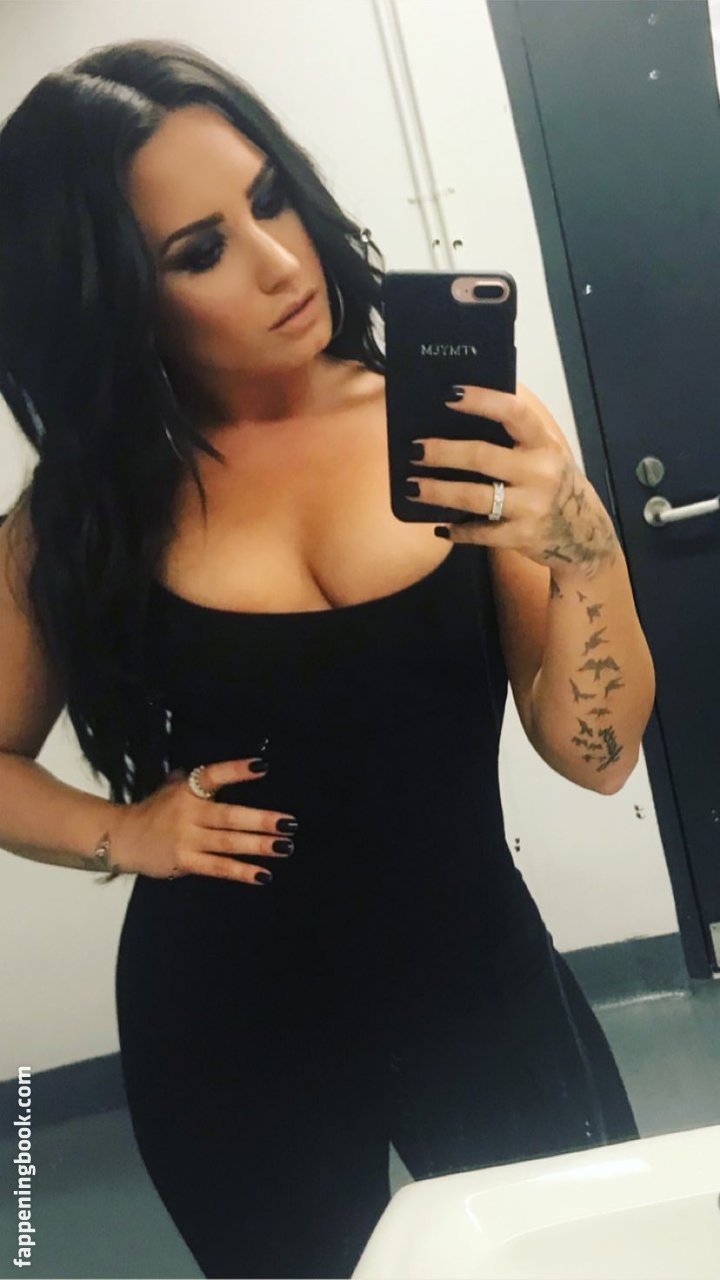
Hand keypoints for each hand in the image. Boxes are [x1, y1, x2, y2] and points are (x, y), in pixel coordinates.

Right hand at [107, 756, 298, 884]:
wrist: (123, 838)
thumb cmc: (156, 810)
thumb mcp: (173, 786)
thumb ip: (199, 779)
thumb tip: (233, 767)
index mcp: (186, 790)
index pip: (213, 776)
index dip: (236, 771)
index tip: (262, 766)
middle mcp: (188, 813)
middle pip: (229, 816)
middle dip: (261, 820)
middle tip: (290, 823)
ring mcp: (187, 839)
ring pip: (227, 843)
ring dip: (258, 845)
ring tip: (284, 846)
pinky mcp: (185, 862)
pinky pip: (218, 868)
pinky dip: (241, 872)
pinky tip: (264, 874)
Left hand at [407, 382, 617, 577]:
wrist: (584, 535)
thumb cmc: (553, 483)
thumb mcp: (545, 454)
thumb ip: (515, 437)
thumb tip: (460, 416)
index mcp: (544, 444)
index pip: (513, 413)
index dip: (481, 400)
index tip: (449, 394)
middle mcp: (539, 472)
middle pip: (481, 456)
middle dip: (442, 452)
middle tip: (414, 449)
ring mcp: (531, 507)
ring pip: (473, 496)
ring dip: (437, 491)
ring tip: (412, 487)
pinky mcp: (521, 536)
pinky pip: (479, 532)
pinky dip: (457, 530)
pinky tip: (440, 527)